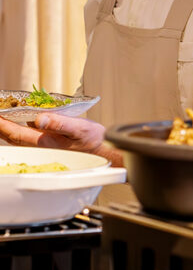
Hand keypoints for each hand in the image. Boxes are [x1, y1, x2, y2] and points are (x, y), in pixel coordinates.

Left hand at [0, 113, 122, 165]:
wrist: (104, 150)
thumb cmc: (93, 140)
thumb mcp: (78, 128)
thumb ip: (58, 123)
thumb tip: (39, 118)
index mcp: (45, 142)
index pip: (16, 133)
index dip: (2, 125)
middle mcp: (42, 146)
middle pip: (13, 137)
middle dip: (1, 127)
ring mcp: (45, 146)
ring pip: (19, 138)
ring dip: (8, 129)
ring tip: (2, 118)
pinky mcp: (50, 143)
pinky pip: (28, 137)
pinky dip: (18, 129)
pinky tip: (19, 123)